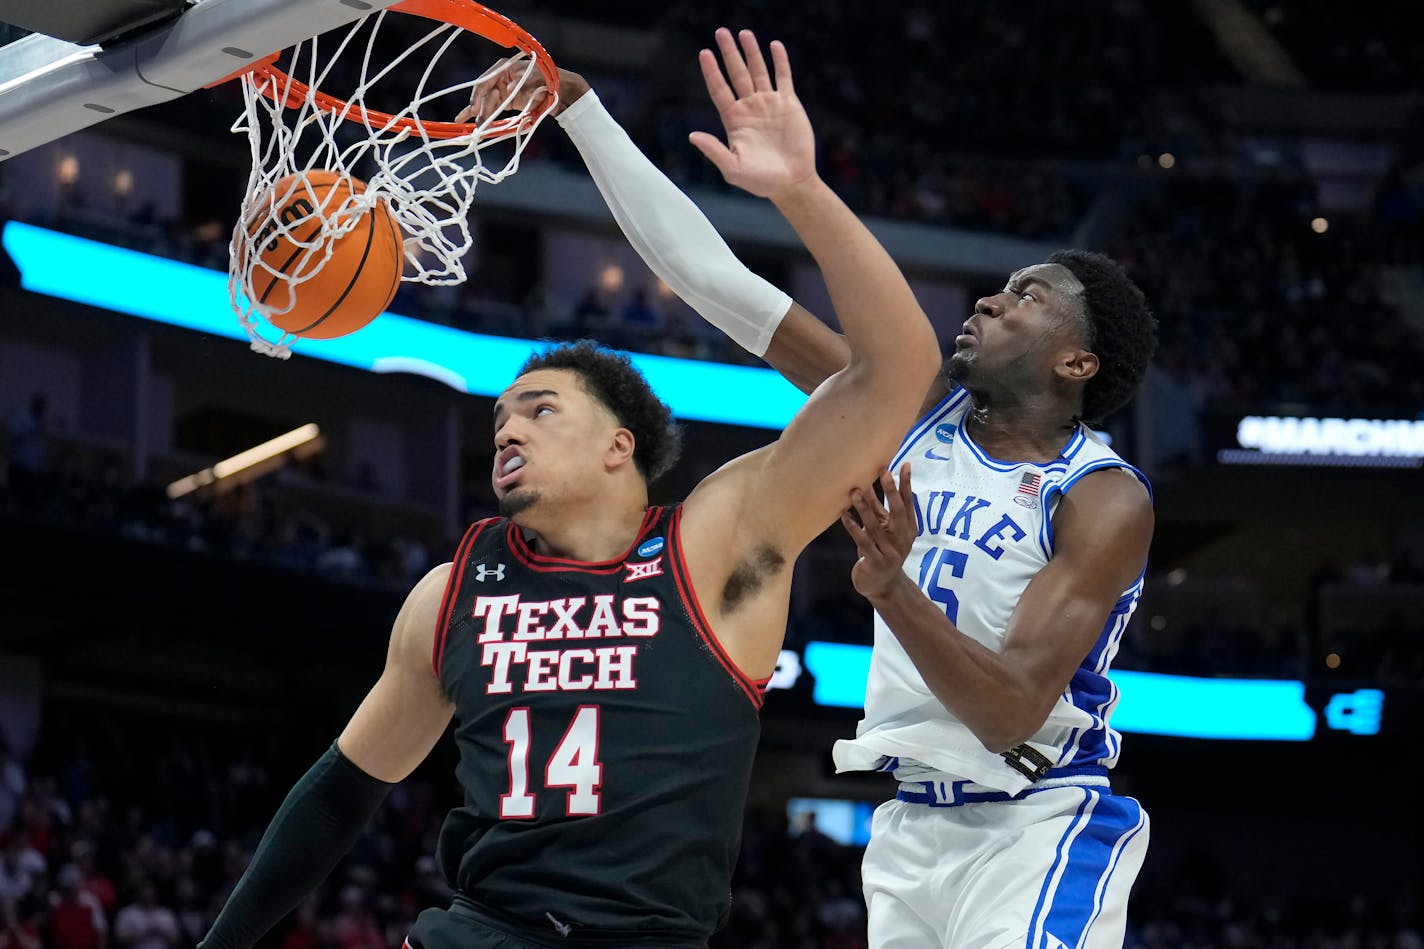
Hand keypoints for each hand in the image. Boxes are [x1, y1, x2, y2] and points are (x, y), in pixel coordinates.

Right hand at [455, 58, 588, 122]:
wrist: (561, 91)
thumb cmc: (548, 79)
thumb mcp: (535, 79)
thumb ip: (522, 83)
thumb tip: (509, 88)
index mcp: (505, 68)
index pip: (485, 81)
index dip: (478, 95)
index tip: (474, 109)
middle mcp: (501, 79)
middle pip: (486, 96)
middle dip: (481, 110)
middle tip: (479, 125)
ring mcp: (504, 91)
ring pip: (488, 104)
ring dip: (482, 117)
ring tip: (477, 130)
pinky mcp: (509, 102)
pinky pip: (494, 110)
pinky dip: (486, 117)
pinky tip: (475, 123)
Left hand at [688, 28, 816, 201]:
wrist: (791, 182)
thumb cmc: (760, 180)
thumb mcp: (733, 169)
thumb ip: (714, 151)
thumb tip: (693, 136)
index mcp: (734, 120)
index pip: (719, 89)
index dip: (711, 71)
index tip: (704, 53)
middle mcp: (749, 107)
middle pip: (737, 74)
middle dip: (729, 53)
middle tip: (721, 32)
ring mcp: (769, 103)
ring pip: (758, 71)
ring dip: (751, 52)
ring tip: (743, 33)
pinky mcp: (788, 104)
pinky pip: (783, 77)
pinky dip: (779, 61)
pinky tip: (774, 45)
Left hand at [841, 464, 916, 601]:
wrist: (882, 586)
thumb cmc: (882, 552)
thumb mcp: (884, 532)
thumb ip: (879, 511)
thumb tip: (869, 484)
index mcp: (908, 530)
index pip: (908, 504)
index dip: (906, 484)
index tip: (904, 465)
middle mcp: (902, 540)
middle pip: (898, 512)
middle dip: (890, 491)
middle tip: (883, 472)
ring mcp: (891, 552)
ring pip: (877, 526)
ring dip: (865, 507)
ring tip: (855, 491)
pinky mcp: (876, 562)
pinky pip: (863, 541)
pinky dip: (853, 527)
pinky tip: (844, 515)